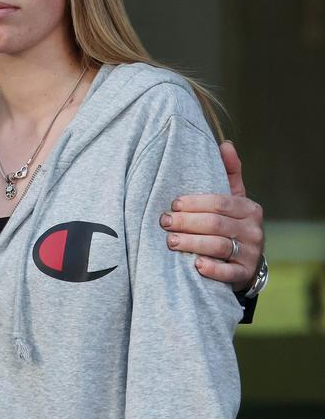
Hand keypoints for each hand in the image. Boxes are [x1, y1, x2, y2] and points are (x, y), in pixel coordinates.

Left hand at [161, 141, 264, 291]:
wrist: (243, 260)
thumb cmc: (229, 222)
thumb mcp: (231, 198)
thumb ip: (228, 173)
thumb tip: (225, 144)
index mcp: (248, 208)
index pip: (220, 202)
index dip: (195, 203)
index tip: (173, 203)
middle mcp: (253, 230)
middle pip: (216, 224)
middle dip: (187, 222)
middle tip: (164, 222)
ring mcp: (251, 253)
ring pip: (219, 246)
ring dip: (192, 243)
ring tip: (170, 242)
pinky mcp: (244, 274)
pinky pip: (229, 273)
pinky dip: (213, 269)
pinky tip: (196, 265)